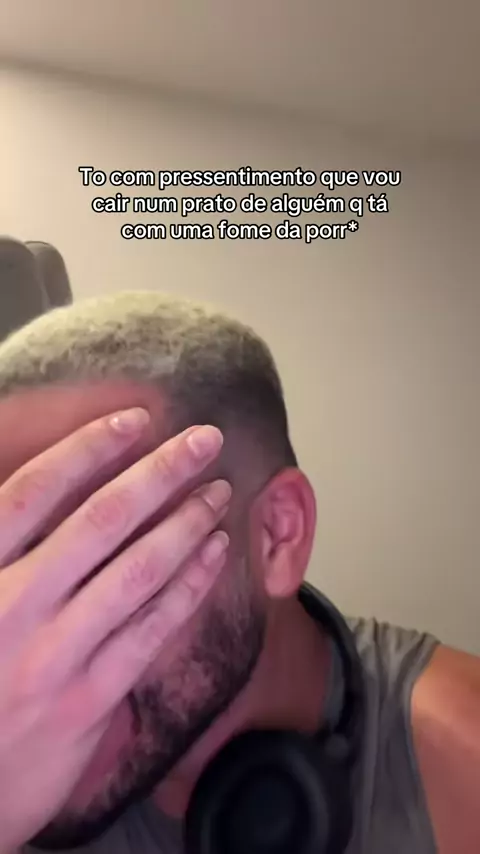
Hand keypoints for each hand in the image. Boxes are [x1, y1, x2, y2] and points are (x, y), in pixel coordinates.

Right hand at [0, 410, 229, 849]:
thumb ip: (4, 549)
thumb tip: (45, 490)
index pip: (35, 490)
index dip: (90, 447)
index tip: (136, 419)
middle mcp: (13, 605)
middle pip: (102, 519)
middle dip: (161, 471)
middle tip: (205, 440)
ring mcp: (54, 654)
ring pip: (138, 569)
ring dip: (187, 522)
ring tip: (219, 491)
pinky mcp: (90, 698)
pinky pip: (152, 628)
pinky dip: (190, 585)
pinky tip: (215, 553)